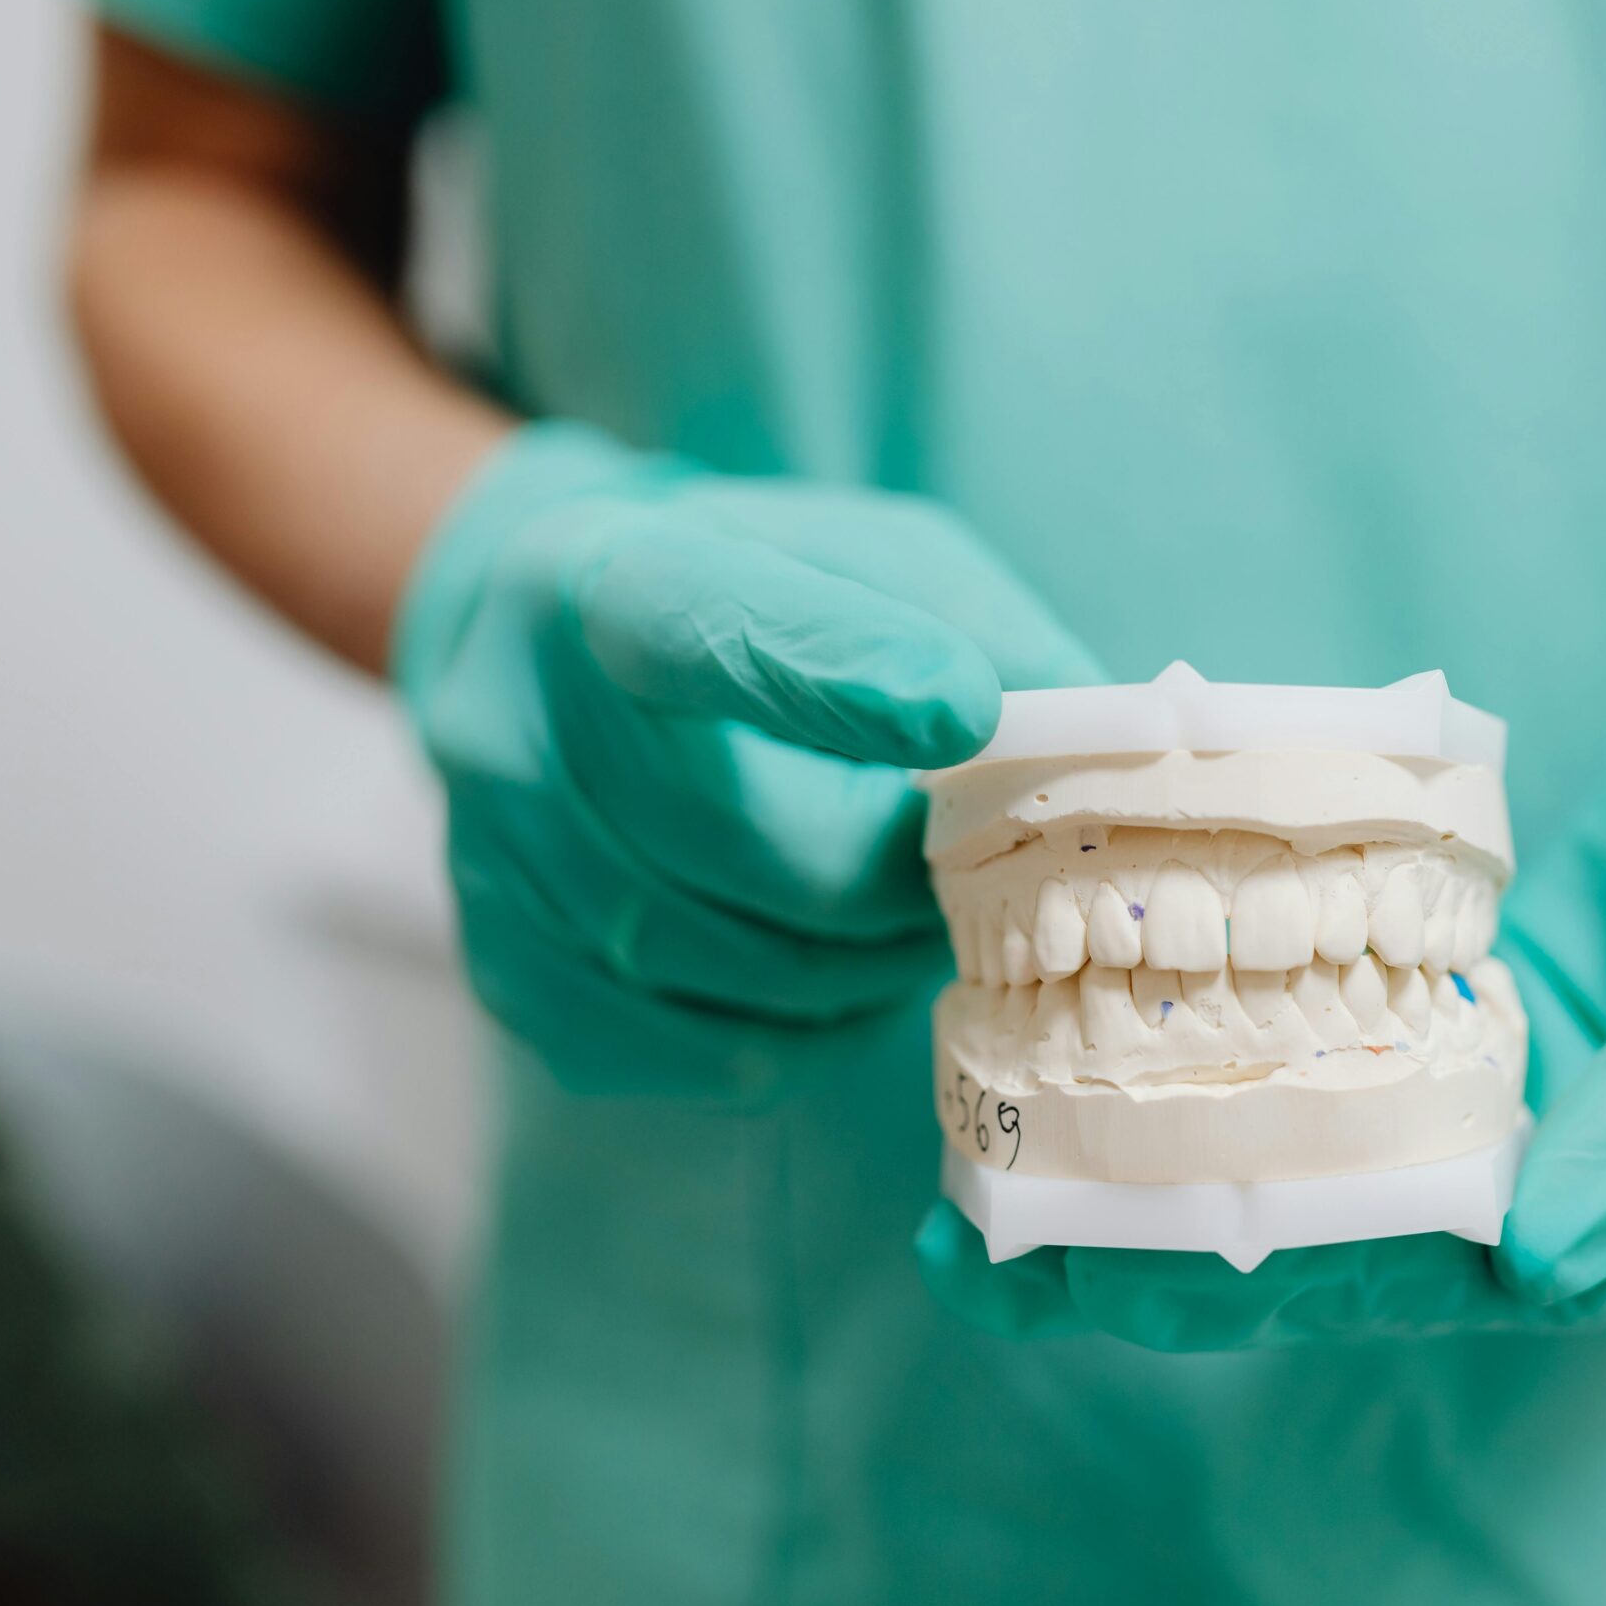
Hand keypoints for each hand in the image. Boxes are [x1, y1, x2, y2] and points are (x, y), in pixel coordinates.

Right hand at [397, 424, 1102, 1095]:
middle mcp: (519, 722)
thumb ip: (984, 629)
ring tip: (905, 914)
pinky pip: (698, 1053)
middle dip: (897, 880)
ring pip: (737, 973)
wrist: (537, 627)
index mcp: (612, 581)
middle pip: (756, 856)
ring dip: (864, 965)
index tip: (962, 711)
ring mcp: (495, 862)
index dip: (840, 680)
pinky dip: (798, 1033)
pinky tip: (823, 972)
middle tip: (966, 870)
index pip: (715, 635)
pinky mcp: (508, 971)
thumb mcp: (870, 552)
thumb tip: (1111, 747)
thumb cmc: (750, 583)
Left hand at [918, 495, 1605, 1346]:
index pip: (1461, 1291)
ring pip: (1320, 1162)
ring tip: (975, 1177)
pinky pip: (1334, 1048)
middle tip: (966, 1258)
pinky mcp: (1483, 1009)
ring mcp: (1526, 1099)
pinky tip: (1090, 1038)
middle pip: (1353, 1252)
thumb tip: (1548, 1264)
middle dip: (1162, 1266)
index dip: (1283, 1293)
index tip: (1113, 1273)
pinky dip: (1223, 1053)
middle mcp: (1590, 1185)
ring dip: (1160, 1177)